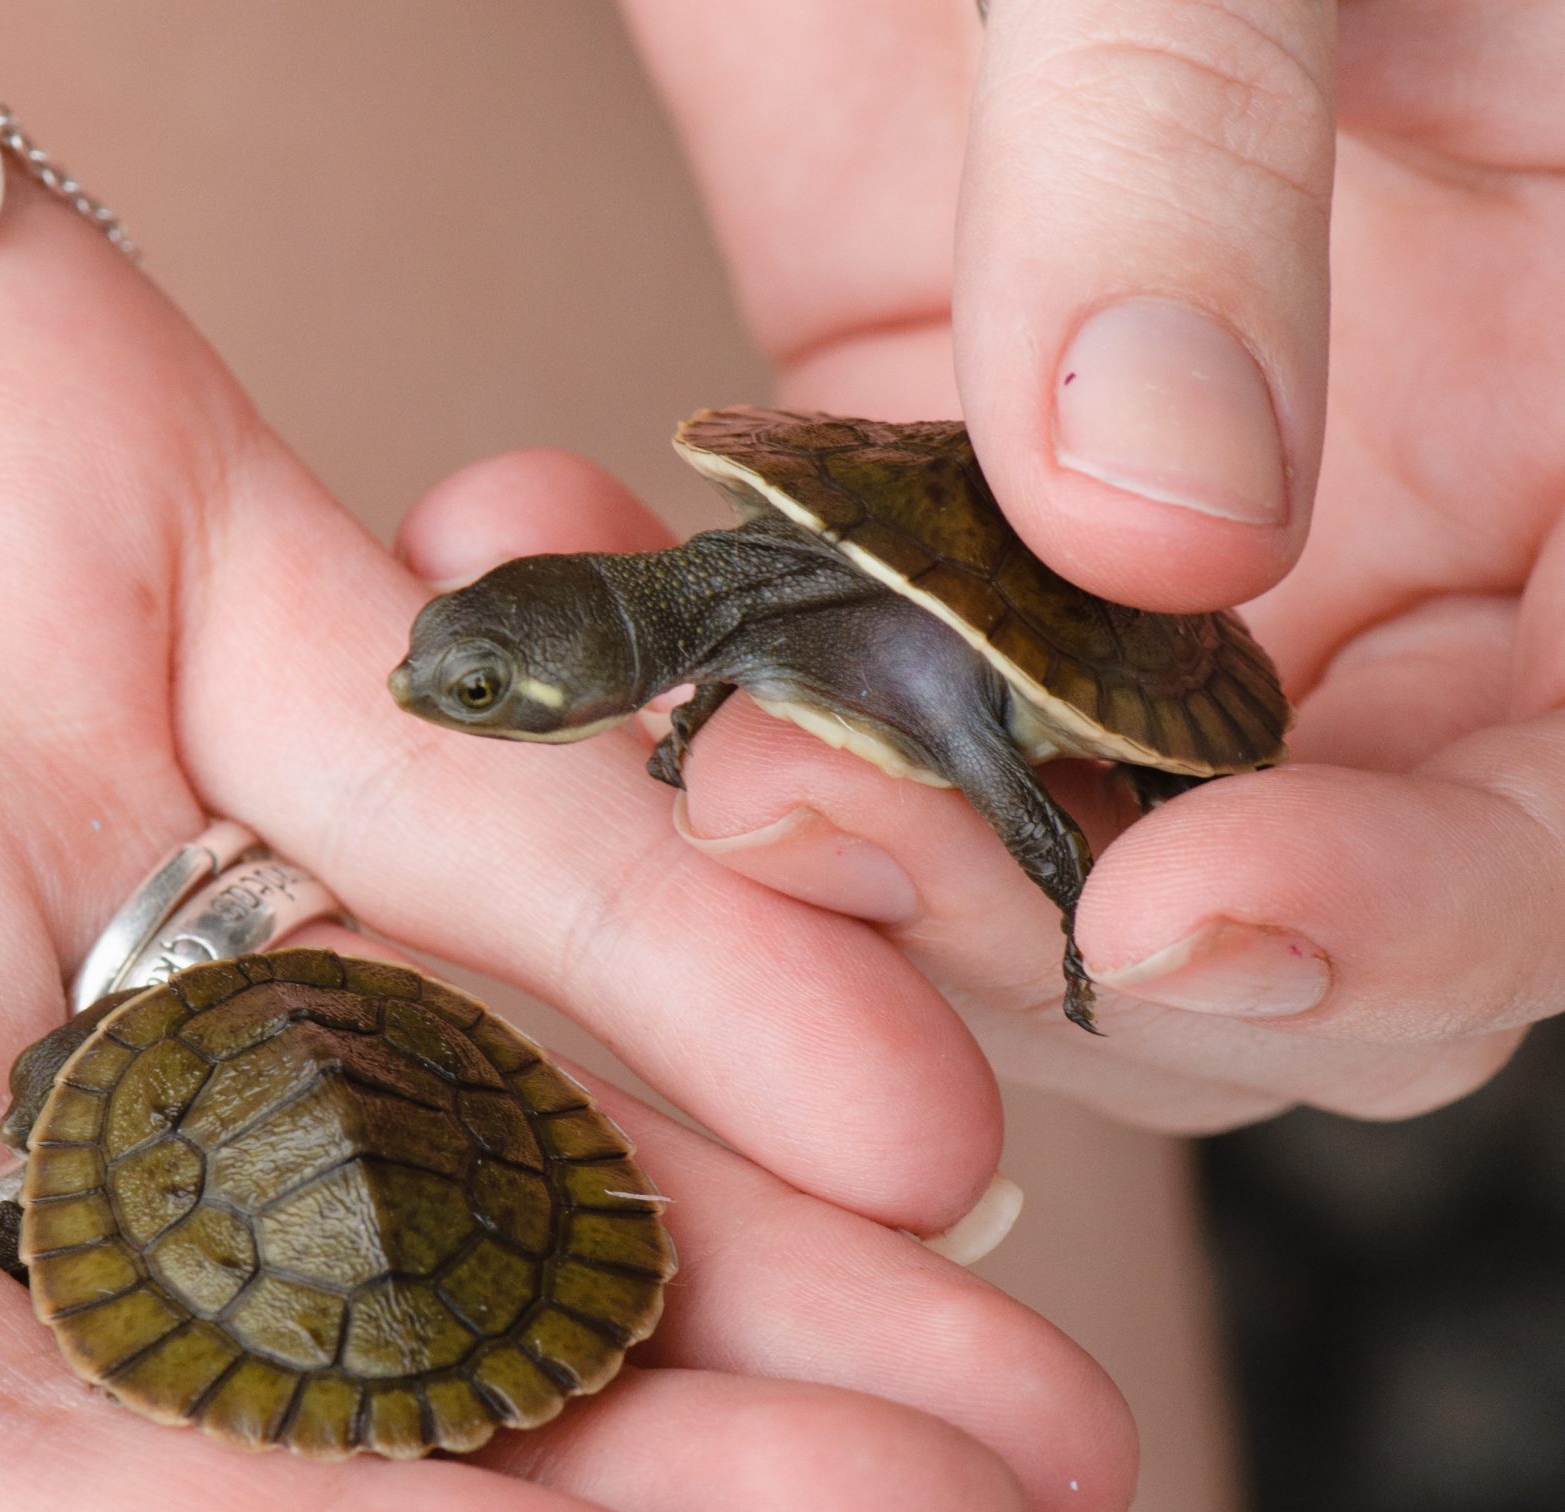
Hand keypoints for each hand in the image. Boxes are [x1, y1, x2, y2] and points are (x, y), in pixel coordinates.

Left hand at [410, 0, 1564, 1128]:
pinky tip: (535, 578)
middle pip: (1270, 884)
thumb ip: (1197, 158)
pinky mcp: (908, 466)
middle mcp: (1396, 527)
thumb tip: (1151, 523)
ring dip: (823, 831)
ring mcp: (1133, 520)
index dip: (1413, 910)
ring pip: (1012, 822)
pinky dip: (680, 669)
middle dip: (1038, 910)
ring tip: (646, 745)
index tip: (1176, 916)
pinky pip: (812, 655)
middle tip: (794, 822)